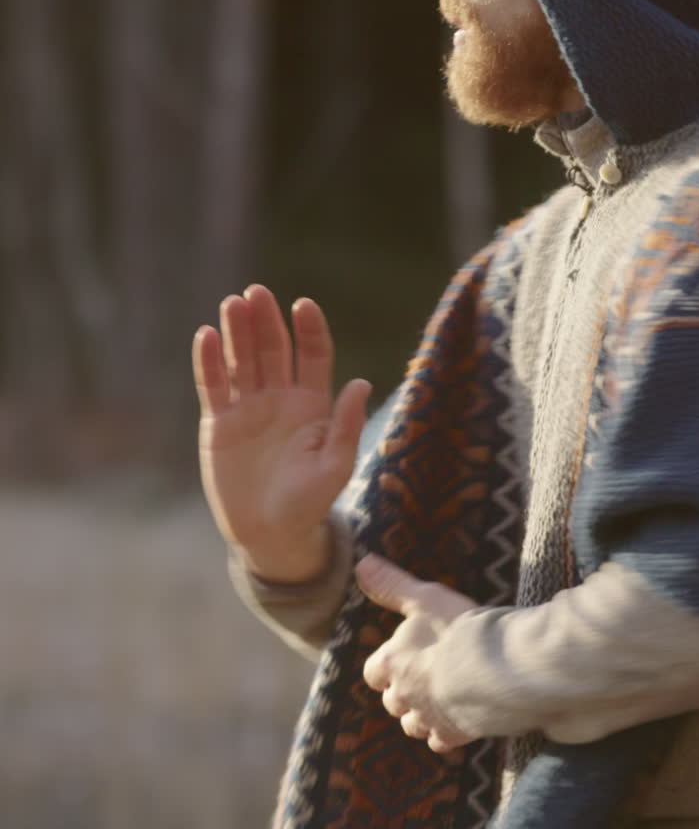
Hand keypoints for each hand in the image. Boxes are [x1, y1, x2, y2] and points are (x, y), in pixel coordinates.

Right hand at [192, 286, 370, 580]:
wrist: (269, 536)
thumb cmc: (309, 503)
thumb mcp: (334, 467)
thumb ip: (345, 426)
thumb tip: (362, 383)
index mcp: (313, 403)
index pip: (312, 355)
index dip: (309, 329)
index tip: (303, 305)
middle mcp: (280, 397)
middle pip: (274, 349)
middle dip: (266, 320)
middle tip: (256, 292)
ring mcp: (248, 407)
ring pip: (242, 360)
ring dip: (237, 331)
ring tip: (233, 304)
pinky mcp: (219, 422)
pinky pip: (213, 385)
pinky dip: (208, 361)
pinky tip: (206, 335)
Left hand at [356, 553, 477, 752]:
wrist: (496, 668)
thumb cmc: (459, 629)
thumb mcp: (425, 598)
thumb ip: (392, 584)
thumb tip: (362, 564)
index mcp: (391, 663)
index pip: (374, 672)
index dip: (385, 667)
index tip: (400, 660)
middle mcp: (402, 696)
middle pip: (392, 701)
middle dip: (404, 692)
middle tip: (426, 676)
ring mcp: (427, 719)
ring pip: (412, 724)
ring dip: (422, 714)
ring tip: (441, 698)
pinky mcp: (451, 736)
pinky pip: (439, 742)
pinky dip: (445, 733)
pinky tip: (459, 719)